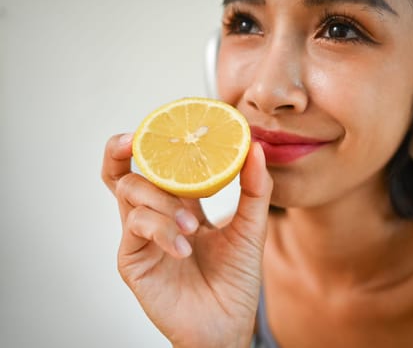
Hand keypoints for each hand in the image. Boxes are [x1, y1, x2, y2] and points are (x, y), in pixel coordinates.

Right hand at [101, 133, 272, 347]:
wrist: (227, 325)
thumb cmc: (236, 280)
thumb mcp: (250, 229)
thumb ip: (254, 189)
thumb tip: (255, 146)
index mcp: (180, 205)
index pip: (160, 166)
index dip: (157, 141)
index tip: (172, 121)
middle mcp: (156, 216)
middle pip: (124, 172)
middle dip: (123, 149)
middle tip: (135, 139)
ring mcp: (141, 237)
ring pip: (131, 192)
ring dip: (162, 201)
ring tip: (191, 226)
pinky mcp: (132, 260)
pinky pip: (136, 227)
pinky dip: (161, 230)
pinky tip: (184, 247)